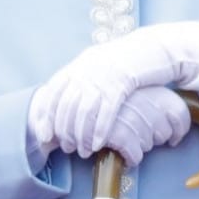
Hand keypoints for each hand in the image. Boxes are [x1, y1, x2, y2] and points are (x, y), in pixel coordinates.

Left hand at [32, 21, 198, 155]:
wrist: (154, 46)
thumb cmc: (128, 61)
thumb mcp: (100, 64)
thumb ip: (83, 79)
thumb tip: (66, 104)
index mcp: (80, 64)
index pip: (53, 91)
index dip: (46, 115)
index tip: (44, 135)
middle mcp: (88, 68)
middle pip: (67, 104)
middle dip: (64, 130)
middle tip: (66, 148)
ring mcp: (105, 74)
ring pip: (84, 110)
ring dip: (81, 134)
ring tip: (82, 151)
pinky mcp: (123, 81)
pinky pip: (106, 110)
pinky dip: (99, 129)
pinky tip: (97, 143)